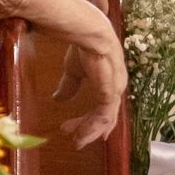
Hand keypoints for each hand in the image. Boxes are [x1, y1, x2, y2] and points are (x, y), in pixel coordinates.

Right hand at [51, 24, 127, 148]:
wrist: (88, 34)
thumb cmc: (83, 47)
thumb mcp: (73, 71)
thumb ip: (69, 86)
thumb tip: (58, 99)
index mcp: (109, 81)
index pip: (104, 106)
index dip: (91, 120)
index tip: (76, 129)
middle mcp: (115, 87)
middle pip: (106, 116)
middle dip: (90, 129)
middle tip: (75, 140)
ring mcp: (115, 90)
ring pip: (105, 119)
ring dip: (89, 131)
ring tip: (76, 140)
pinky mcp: (110, 92)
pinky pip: (103, 116)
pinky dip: (92, 127)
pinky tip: (81, 134)